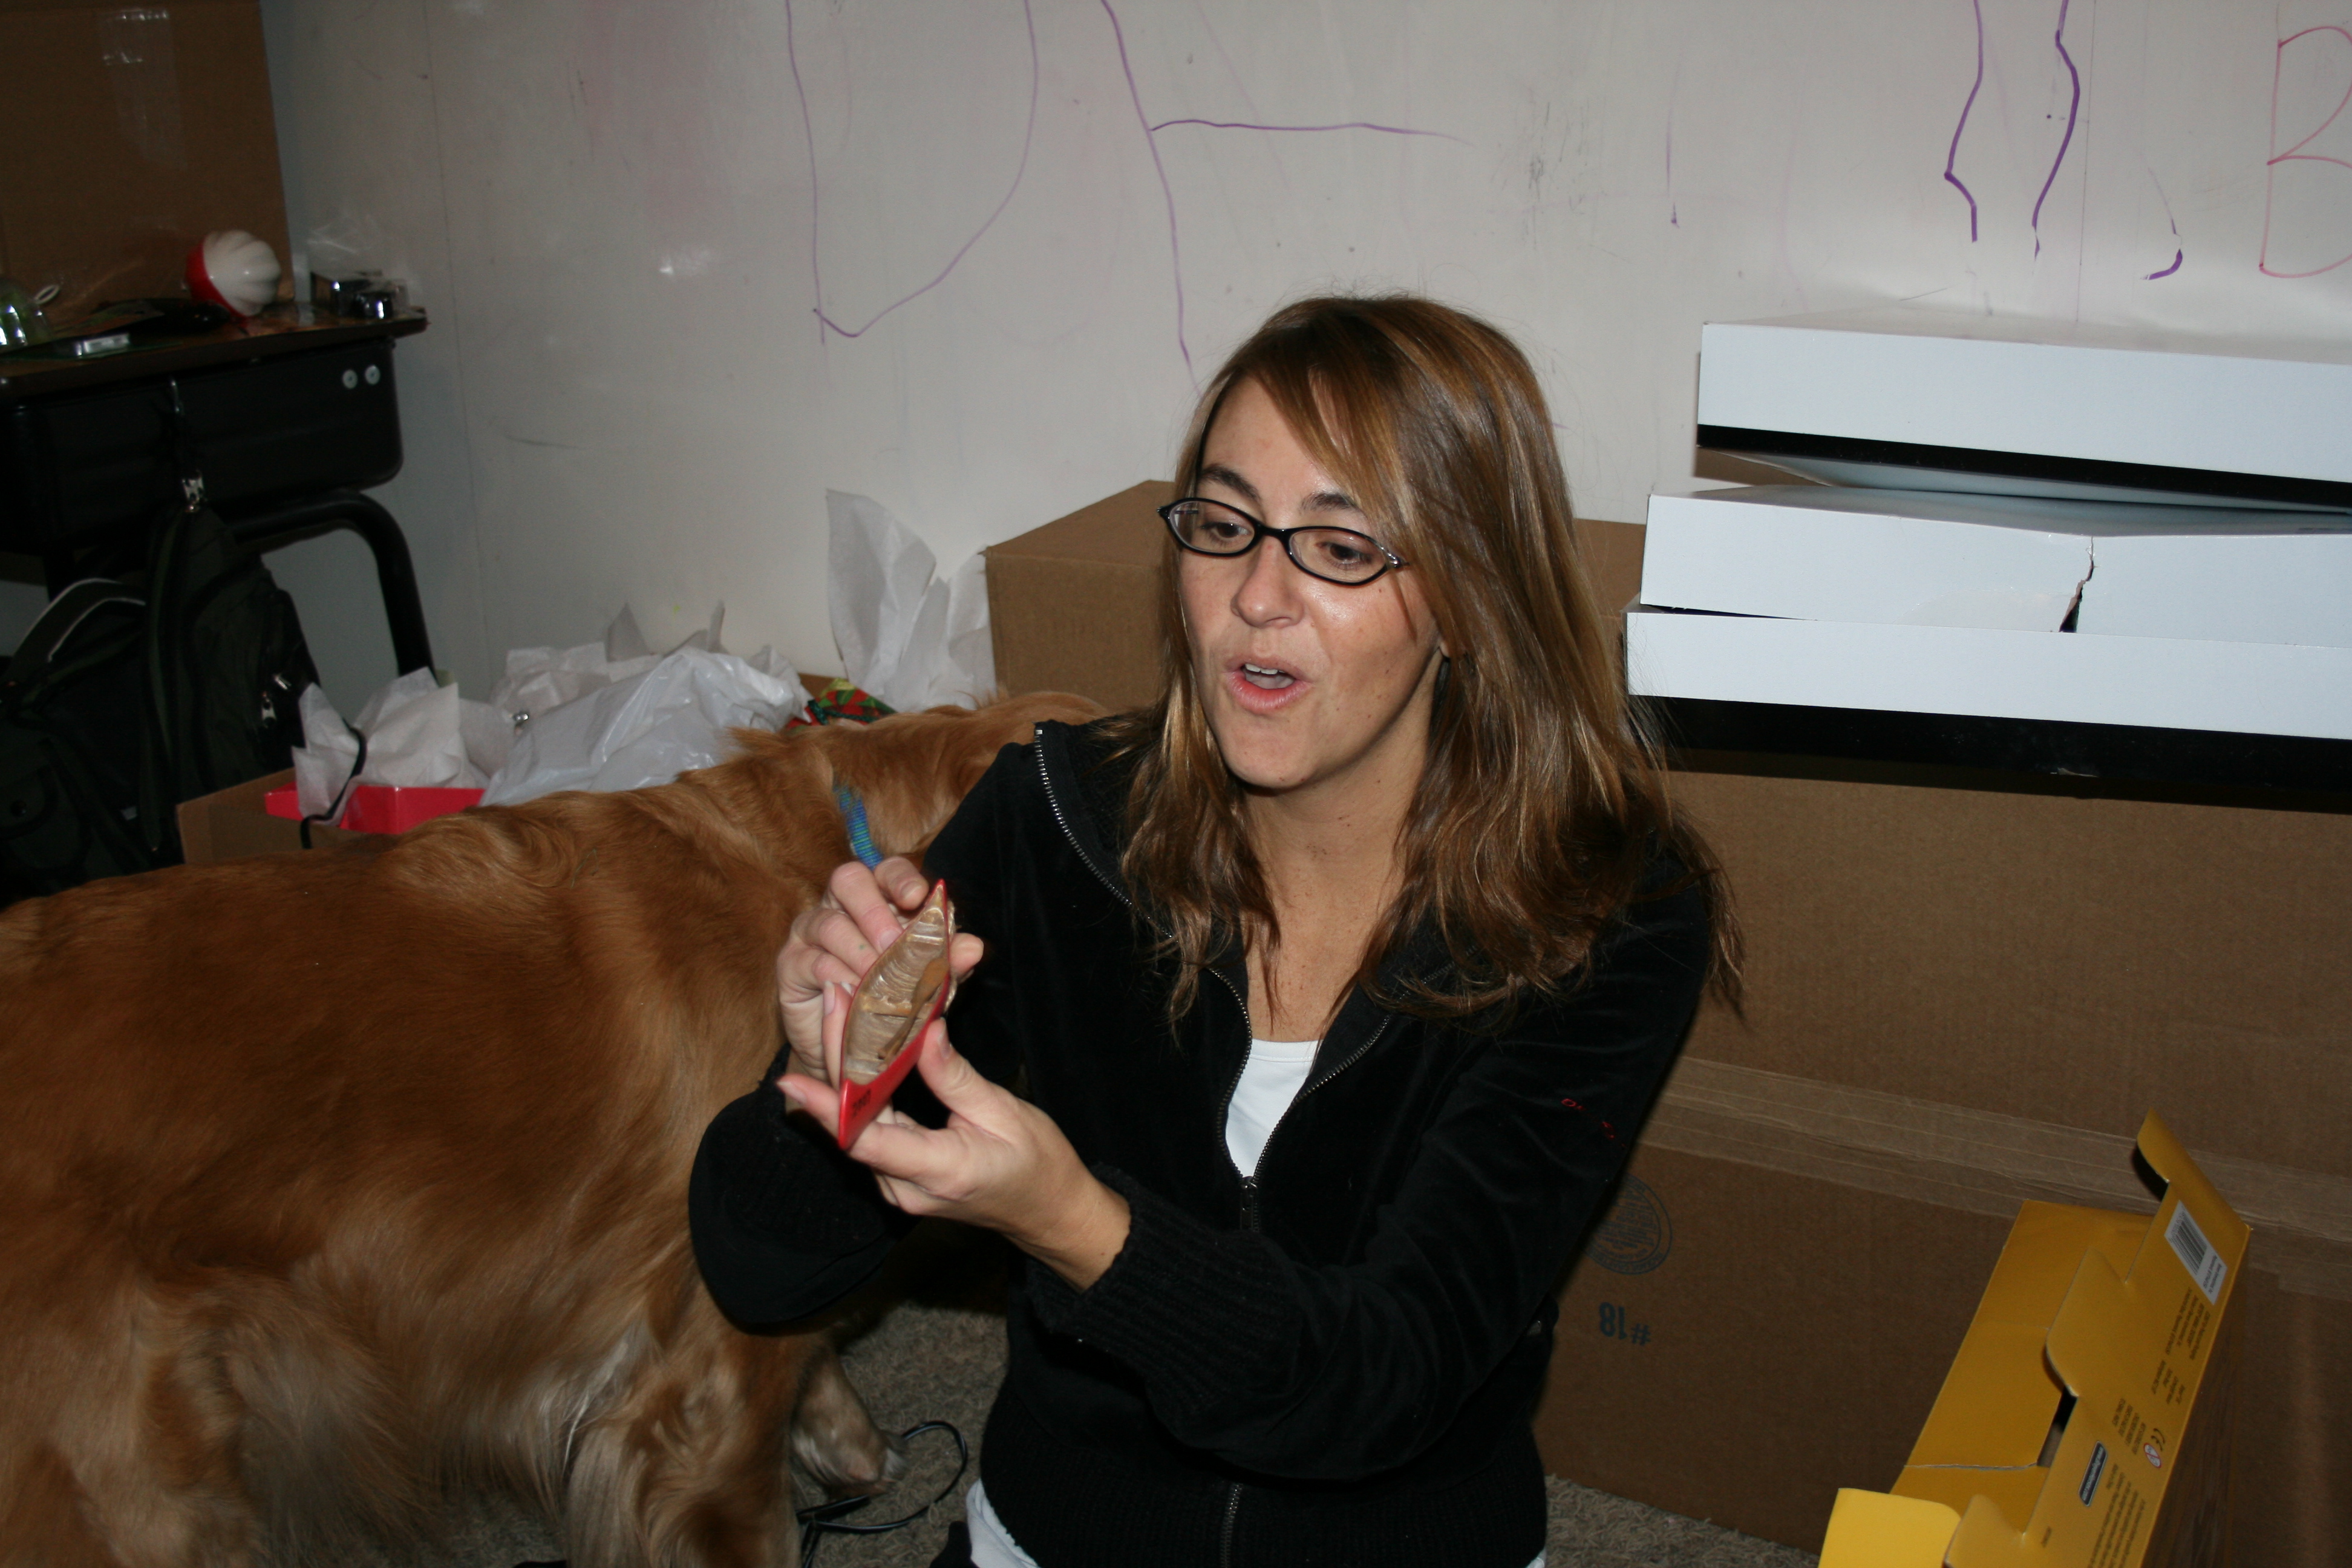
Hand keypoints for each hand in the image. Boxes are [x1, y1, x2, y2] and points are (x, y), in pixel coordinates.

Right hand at [775, 856, 982, 1083]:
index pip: (887, 870)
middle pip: (847, 879)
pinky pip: (813, 961)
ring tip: (879, 977)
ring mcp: (811, 932)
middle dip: (874, 907)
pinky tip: (854, 993)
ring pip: (828, 922)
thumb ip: (946, 961)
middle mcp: (840, 906)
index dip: (901, 877)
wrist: (853, 1047)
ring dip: (859, 949)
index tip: (919, 896)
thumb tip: (973, 946)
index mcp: (878, 899)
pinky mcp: (791, 963)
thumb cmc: (891, 1000)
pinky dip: (838, 976)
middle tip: (894, 942)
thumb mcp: (925, 981)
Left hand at [779, 1024, 1131, 1290]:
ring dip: (847, 1073)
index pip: (864, 1139)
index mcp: (937, 1170)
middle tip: (834, 1001)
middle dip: (837, 1061)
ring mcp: (900, 1187)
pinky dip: (865, 1092)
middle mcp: (906, 1187)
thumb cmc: (1038, 1164)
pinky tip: (860, 1051)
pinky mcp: (901, 1178)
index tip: (792, 1076)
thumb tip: (923, 1031)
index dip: (825, 1107)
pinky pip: (872, 1132)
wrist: (1050, 1212)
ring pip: (859, 1127)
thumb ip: (955, 1077)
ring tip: (843, 1012)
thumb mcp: (1003, 1112)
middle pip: (855, 1124)